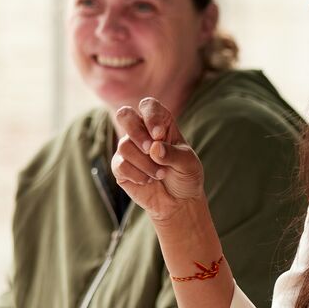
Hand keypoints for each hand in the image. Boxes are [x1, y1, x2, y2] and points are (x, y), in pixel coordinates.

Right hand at [112, 97, 206, 223]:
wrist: (178, 201)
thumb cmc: (186, 176)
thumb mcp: (188, 164)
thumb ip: (173, 154)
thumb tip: (154, 148)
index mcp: (161, 123)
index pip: (148, 106)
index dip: (150, 116)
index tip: (159, 135)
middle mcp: (141, 132)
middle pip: (125, 115)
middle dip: (137, 133)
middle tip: (150, 150)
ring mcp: (129, 148)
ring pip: (124, 145)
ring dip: (145, 163)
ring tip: (160, 174)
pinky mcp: (120, 167)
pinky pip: (120, 165)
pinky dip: (137, 175)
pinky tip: (148, 180)